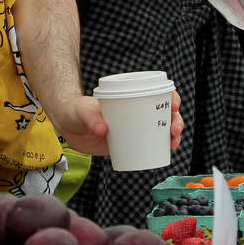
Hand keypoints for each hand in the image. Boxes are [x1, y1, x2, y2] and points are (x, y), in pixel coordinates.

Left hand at [56, 91, 184, 155]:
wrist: (67, 126)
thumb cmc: (75, 110)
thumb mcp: (82, 110)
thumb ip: (90, 116)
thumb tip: (102, 129)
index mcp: (130, 95)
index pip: (156, 91)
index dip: (170, 96)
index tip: (174, 105)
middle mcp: (136, 109)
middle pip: (163, 111)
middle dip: (175, 120)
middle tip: (174, 130)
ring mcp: (134, 126)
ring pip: (160, 128)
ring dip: (172, 135)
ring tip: (173, 144)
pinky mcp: (129, 142)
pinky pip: (150, 144)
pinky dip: (161, 148)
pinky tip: (167, 153)